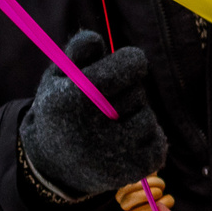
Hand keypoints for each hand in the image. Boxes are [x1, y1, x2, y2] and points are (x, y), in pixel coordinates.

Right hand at [17, 31, 167, 199]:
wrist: (52, 166)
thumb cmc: (60, 110)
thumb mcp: (58, 76)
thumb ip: (77, 51)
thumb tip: (98, 39)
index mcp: (75, 98)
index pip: (129, 65)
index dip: (132, 61)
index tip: (128, 64)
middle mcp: (94, 128)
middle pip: (138, 92)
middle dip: (127, 93)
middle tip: (106, 105)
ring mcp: (115, 154)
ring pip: (148, 118)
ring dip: (135, 118)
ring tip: (111, 127)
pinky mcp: (132, 172)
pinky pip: (158, 142)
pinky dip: (147, 140)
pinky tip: (124, 144)